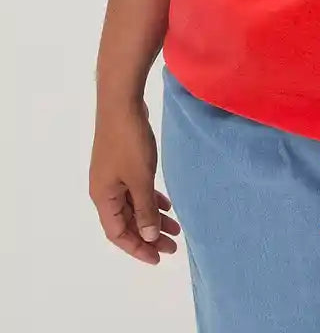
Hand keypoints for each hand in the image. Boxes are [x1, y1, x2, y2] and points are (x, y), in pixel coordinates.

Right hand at [89, 98, 180, 264]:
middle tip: (173, 245)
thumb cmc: (129, 142)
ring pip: (134, 205)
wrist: (122, 103)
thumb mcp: (140, 179)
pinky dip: (150, 198)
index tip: (158, 257)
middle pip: (127, 221)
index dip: (137, 248)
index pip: (118, 233)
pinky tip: (167, 203)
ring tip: (176, 227)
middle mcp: (105, 190)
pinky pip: (137, 189)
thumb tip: (147, 236)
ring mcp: (114, 175)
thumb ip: (144, 209)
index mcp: (103, 198)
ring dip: (153, 216)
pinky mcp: (123, 162)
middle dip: (149, 234)